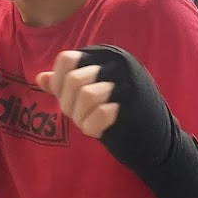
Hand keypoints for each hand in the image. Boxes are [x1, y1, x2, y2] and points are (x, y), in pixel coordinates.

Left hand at [38, 45, 197, 197]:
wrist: (157, 142)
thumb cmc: (121, 114)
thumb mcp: (92, 95)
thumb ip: (67, 84)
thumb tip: (40, 77)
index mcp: (108, 55)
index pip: (66, 59)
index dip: (59, 82)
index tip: (68, 97)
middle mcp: (120, 62)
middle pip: (72, 79)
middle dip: (68, 104)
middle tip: (80, 115)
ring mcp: (129, 81)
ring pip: (83, 94)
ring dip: (80, 116)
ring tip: (91, 121)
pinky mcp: (134, 103)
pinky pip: (97, 114)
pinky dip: (93, 126)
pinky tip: (103, 128)